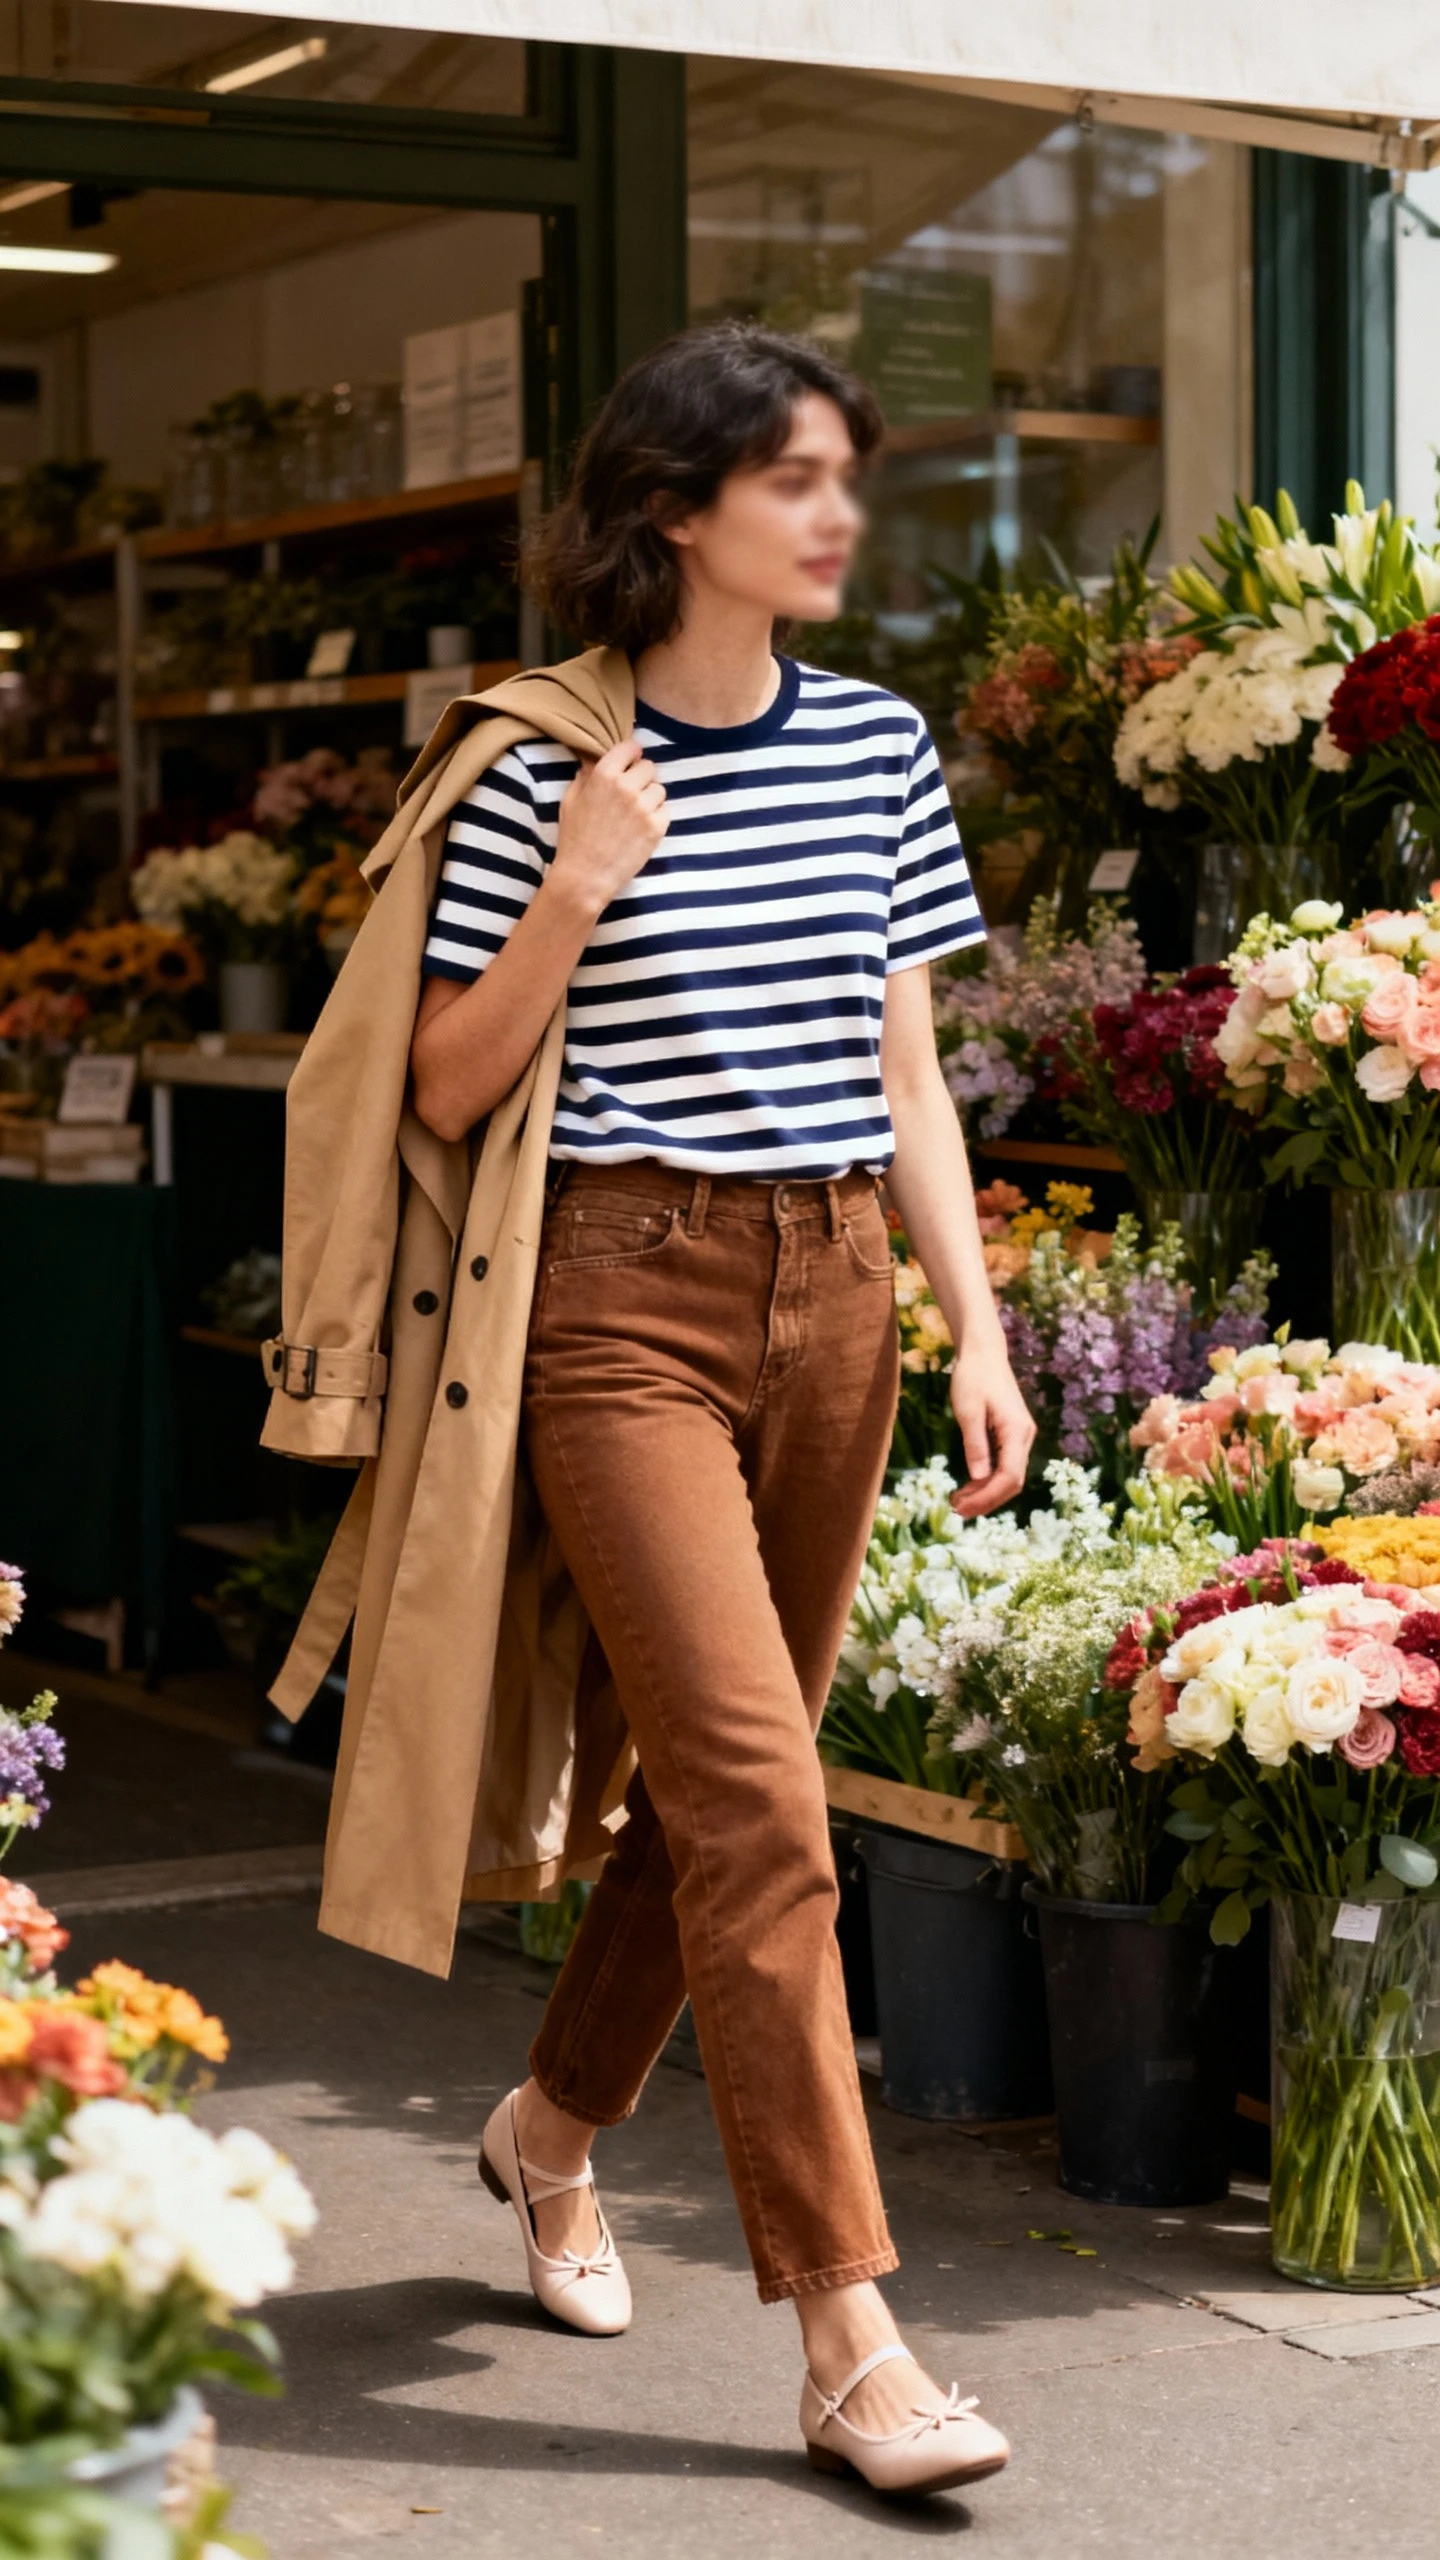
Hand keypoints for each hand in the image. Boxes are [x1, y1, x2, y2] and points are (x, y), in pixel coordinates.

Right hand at [549, 736, 667, 922]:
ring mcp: (644, 807)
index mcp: (604, 775)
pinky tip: (640, 828)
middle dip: (641, 778)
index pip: (631, 747)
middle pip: (649, 767)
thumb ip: (586, 776)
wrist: (585, 876)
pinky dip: (656, 817)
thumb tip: (595, 760)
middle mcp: (627, 786)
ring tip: (635, 814)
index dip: (631, 756)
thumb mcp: (571, 800)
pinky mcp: (657, 827)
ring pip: (659, 789)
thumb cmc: (574, 838)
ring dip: (650, 798)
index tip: (629, 764)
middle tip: (630, 795)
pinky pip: (665, 811)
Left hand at [949, 1340, 1035, 1516]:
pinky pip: (1005, 1464)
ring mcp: (1020, 1436)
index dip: (988, 1497)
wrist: (983, 1352)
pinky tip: (969, 1486)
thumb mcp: (968, 1411)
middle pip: (1013, 1481)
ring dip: (987, 1492)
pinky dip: (988, 1479)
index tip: (964, 1508)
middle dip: (987, 1500)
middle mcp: (1024, 1436)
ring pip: (1010, 1475)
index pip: (1009, 1476)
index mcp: (1016, 1431)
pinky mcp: (1012, 1434)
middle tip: (959, 1511)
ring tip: (959, 1502)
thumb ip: (975, 1445)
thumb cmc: (973, 1377)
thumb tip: (979, 1478)